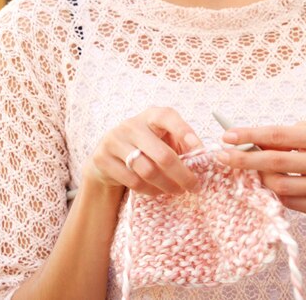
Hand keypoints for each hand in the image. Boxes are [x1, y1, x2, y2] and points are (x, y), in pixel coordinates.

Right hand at [83, 106, 202, 196]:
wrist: (107, 155)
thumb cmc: (146, 145)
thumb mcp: (163, 138)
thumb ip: (181, 143)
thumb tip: (202, 156)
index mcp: (151, 115)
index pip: (168, 117)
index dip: (185, 132)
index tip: (200, 149)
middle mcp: (132, 125)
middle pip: (162, 154)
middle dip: (182, 174)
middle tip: (194, 186)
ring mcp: (115, 140)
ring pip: (148, 171)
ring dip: (167, 186)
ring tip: (178, 191)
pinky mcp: (103, 158)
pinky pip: (133, 182)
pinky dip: (150, 190)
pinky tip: (159, 191)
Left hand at [216, 122, 305, 218]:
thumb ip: (288, 135)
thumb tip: (252, 140)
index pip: (277, 135)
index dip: (249, 135)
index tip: (227, 136)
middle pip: (274, 162)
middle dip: (243, 159)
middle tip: (221, 156)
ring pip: (280, 186)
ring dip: (259, 179)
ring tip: (251, 171)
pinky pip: (291, 203)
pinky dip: (277, 194)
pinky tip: (273, 185)